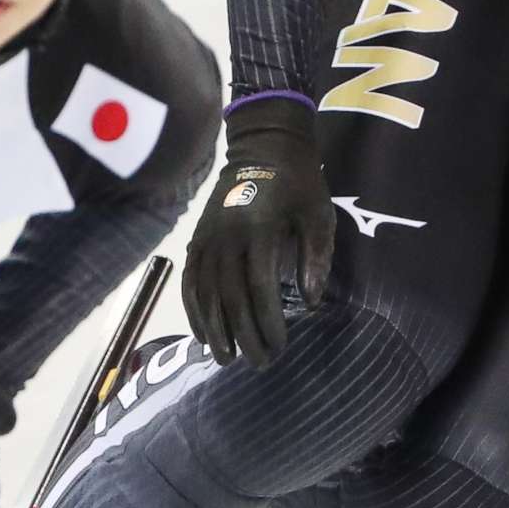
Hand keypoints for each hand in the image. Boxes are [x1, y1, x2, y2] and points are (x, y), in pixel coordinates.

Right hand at [182, 97, 334, 366]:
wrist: (263, 144)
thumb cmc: (299, 182)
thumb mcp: (319, 214)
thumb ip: (315, 256)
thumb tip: (310, 301)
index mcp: (259, 229)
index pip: (259, 286)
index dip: (268, 321)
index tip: (281, 346)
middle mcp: (226, 236)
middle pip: (229, 296)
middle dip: (244, 334)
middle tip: (260, 363)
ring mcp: (206, 237)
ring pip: (204, 292)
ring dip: (215, 329)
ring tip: (226, 359)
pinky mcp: (196, 238)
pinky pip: (189, 280)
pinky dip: (194, 309)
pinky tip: (202, 334)